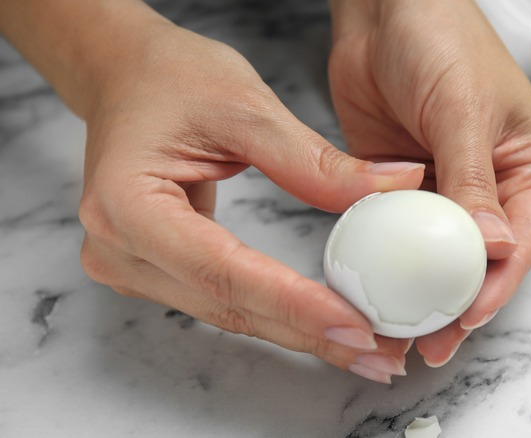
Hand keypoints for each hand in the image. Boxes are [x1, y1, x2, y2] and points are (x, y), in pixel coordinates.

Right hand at [72, 7, 424, 382]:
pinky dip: (279, 313)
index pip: (224, 270)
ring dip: (301, 333)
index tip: (357, 325)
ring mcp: (131, 266)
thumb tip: (393, 186)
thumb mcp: (246, 107)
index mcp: (127, 205)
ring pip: (230, 314)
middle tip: (381, 355)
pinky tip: (325, 324)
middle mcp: (118, 249)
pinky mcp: (155, 269)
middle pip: (229, 306)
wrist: (126, 77)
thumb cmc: (170, 78)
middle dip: (311, 334)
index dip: (294, 304)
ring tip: (367, 348)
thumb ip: (315, 161)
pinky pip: (225, 300)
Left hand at [328, 0, 530, 365]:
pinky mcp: (405, 193)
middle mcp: (495, 189)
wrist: (383, 11)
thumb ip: (474, 180)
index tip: (467, 312)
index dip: (498, 283)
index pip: (524, 239)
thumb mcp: (464, 110)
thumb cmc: (442, 38)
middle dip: (459, 304)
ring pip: (440, 259)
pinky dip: (391, 265)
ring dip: (422, 294)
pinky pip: (401, 237)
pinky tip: (377, 291)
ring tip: (399, 332)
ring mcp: (448, 194)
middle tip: (430, 342)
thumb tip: (494, 247)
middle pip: (483, 262)